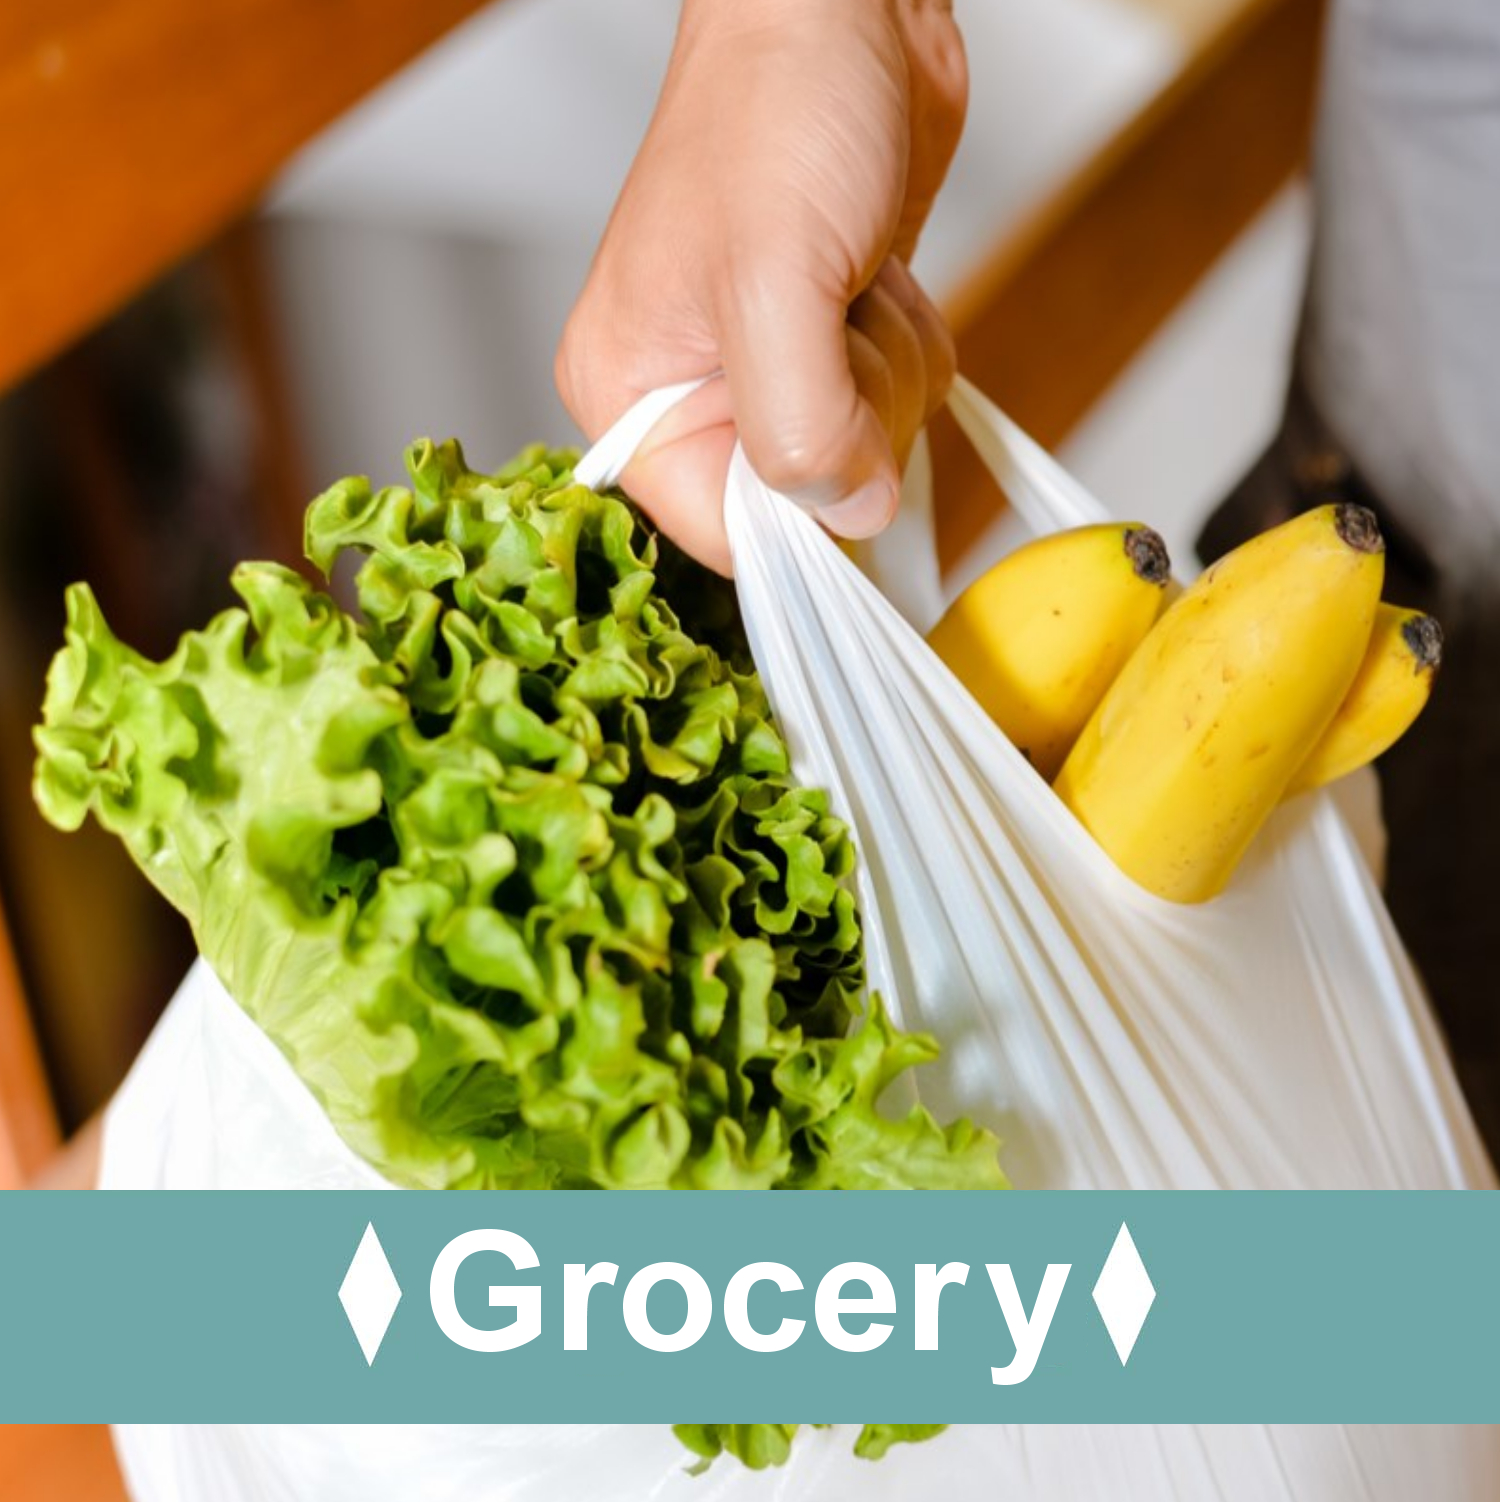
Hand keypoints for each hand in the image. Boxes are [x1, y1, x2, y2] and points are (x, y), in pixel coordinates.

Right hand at [557, 0, 966, 572]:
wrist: (841, 10)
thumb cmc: (774, 108)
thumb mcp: (774, 279)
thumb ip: (800, 427)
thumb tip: (848, 514)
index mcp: (634, 397)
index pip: (724, 537)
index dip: (802, 518)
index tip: (843, 442)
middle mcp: (691, 396)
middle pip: (805, 501)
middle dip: (855, 413)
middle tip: (834, 314)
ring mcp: (763, 371)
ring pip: (865, 453)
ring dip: (890, 367)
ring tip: (850, 276)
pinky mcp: (826, 344)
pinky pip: (896, 401)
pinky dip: (909, 343)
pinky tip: (874, 274)